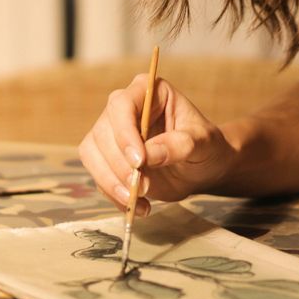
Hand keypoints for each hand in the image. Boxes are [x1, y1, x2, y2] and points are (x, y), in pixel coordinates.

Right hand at [76, 75, 236, 216]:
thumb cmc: (206, 146)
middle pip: (102, 132)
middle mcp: (123, 109)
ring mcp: (112, 134)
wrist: (202, 169)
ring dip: (110, 181)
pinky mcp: (108, 159)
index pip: (122, 105)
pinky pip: (98, 177)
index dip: (125, 133)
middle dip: (118, 164)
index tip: (139, 161)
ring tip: (136, 200)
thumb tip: (149, 155)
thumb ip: (179, 144)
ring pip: (92, 154)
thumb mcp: (203, 142)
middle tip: (142, 186)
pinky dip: (115, 195)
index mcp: (147, 91)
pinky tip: (139, 206)